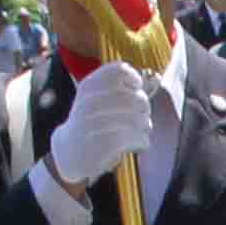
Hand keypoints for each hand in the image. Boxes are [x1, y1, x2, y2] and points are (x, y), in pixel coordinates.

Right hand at [46, 60, 160, 190]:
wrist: (69, 154)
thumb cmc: (93, 124)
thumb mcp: (104, 102)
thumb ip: (129, 90)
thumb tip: (156, 77)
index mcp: (88, 86)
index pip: (120, 70)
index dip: (136, 81)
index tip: (135, 92)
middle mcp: (88, 102)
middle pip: (137, 97)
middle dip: (145, 109)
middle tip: (140, 119)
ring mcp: (93, 124)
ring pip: (139, 119)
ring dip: (145, 127)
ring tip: (139, 133)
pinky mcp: (101, 145)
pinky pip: (137, 138)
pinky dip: (143, 142)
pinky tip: (137, 146)